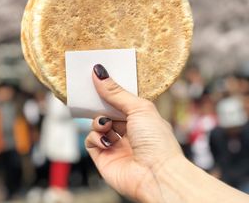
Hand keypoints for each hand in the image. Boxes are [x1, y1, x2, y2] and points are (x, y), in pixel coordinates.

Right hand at [85, 64, 182, 201]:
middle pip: (107, 112)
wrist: (157, 176)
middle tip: (92, 95)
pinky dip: (95, 137)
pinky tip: (106, 140)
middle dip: (100, 104)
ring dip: (99, 122)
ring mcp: (116, 145)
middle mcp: (129, 132)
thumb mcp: (139, 108)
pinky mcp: (103, 158)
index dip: (110, 91)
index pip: (121, 101)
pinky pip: (90, 141)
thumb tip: (99, 73)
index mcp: (141, 119)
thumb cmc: (158, 143)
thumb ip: (116, 92)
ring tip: (107, 125)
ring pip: (97, 125)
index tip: (99, 78)